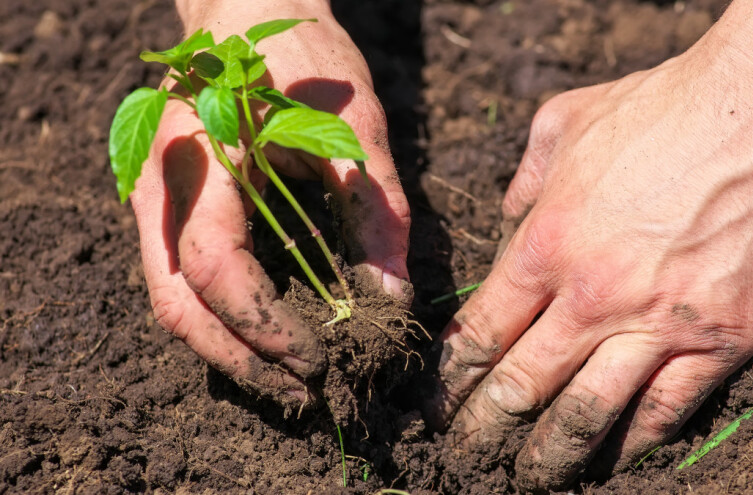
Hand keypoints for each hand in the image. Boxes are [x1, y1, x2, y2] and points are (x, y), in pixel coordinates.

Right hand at [131, 0, 409, 404]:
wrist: (249, 12)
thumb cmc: (300, 58)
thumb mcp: (353, 128)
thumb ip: (376, 212)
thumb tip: (392, 298)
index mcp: (200, 154)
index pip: (214, 265)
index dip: (264, 324)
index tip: (319, 359)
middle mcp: (161, 183)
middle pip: (177, 301)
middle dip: (239, 359)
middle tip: (304, 393)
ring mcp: (155, 197)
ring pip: (172, 298)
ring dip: (227, 349)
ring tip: (289, 379)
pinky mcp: (171, 207)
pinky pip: (180, 279)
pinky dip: (221, 319)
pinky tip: (268, 338)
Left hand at [424, 1, 752, 489]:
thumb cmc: (663, 108)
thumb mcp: (565, 123)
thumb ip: (523, 182)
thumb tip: (506, 221)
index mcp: (545, 245)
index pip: (481, 334)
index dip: (454, 378)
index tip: (443, 401)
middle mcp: (591, 296)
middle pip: (521, 386)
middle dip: (484, 430)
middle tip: (467, 457)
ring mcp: (656, 325)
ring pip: (586, 415)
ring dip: (550, 456)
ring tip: (528, 479)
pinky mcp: (717, 341)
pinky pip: (665, 412)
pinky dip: (632, 445)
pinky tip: (612, 461)